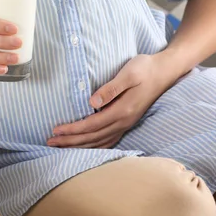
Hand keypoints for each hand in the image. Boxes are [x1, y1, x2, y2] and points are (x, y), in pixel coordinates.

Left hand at [48, 54, 181, 148]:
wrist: (165, 71)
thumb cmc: (145, 68)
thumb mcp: (128, 73)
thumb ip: (111, 88)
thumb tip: (92, 102)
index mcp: (122, 110)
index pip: (91, 125)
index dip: (72, 130)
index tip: (55, 131)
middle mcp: (124, 121)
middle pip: (93, 137)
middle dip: (70, 141)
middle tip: (50, 142)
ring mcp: (127, 124)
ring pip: (99, 141)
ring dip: (79, 146)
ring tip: (61, 147)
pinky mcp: (127, 122)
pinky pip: (108, 140)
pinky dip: (94, 146)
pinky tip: (85, 147)